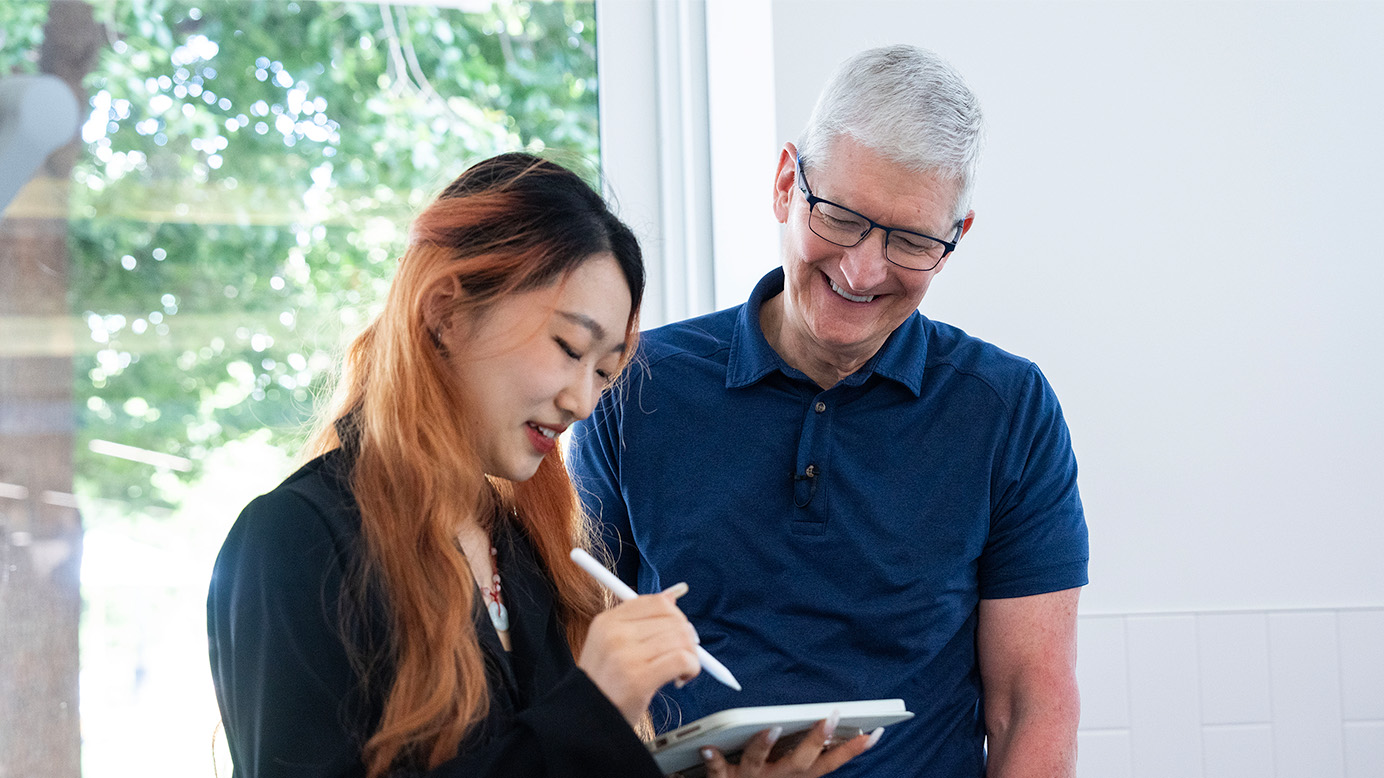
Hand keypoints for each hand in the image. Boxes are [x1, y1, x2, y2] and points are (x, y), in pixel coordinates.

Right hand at [577, 582, 701, 726]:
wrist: (586, 720)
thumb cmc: (603, 685)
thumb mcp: (610, 644)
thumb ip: (639, 620)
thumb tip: (672, 597)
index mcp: (607, 621)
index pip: (656, 602)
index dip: (676, 616)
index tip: (677, 633)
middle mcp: (615, 633)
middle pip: (672, 619)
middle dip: (687, 638)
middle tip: (684, 655)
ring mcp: (626, 654)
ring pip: (681, 638)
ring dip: (691, 655)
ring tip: (681, 670)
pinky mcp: (639, 677)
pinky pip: (682, 659)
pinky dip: (691, 668)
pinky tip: (682, 678)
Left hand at [697, 714, 880, 777]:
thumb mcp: (785, 769)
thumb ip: (803, 750)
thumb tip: (829, 724)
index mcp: (794, 777)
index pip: (829, 763)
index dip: (852, 750)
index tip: (874, 733)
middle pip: (801, 763)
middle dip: (817, 740)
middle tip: (831, 718)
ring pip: (758, 763)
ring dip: (765, 745)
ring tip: (773, 727)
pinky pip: (717, 771)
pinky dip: (713, 760)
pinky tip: (707, 748)